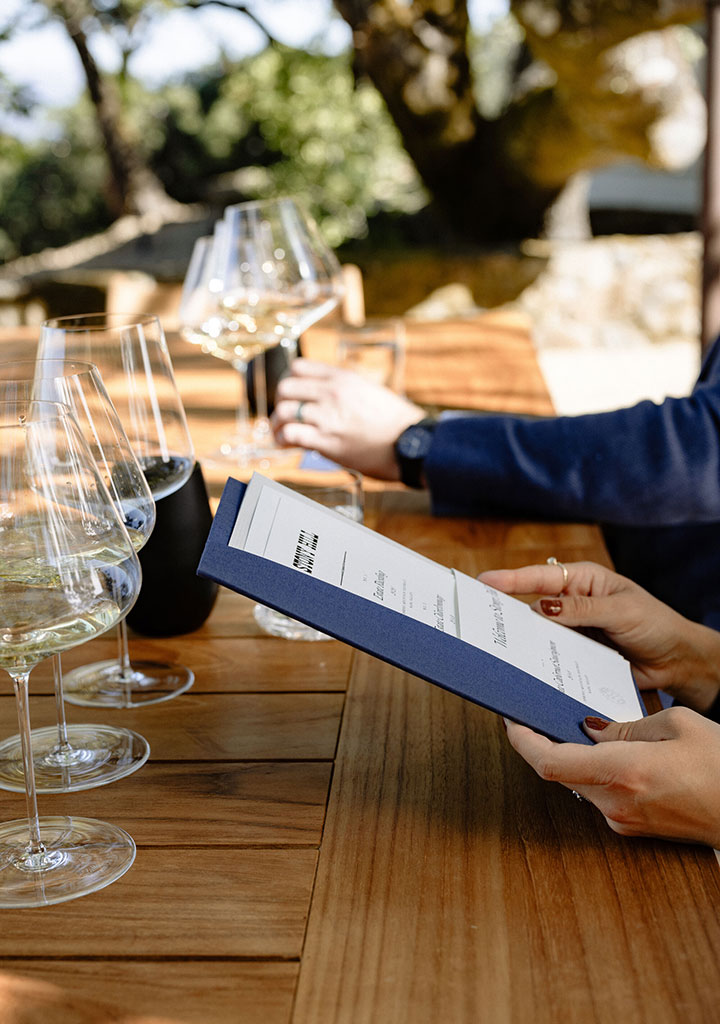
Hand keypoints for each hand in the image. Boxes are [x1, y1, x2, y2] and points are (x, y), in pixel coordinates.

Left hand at [271, 359, 424, 478]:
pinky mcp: (326, 441)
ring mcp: (328, 417)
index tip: (292, 395)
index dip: (290, 382)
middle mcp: (332, 393)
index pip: (299, 367)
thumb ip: (345, 390)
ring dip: (277, 423)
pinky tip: (285, 444)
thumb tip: (326, 396)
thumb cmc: (396, 421)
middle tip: (284, 415)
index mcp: (343, 378)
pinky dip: (283, 439)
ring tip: (281, 433)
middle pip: (285, 388)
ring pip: (283, 411)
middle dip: (281, 402)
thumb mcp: (370, 390)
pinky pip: (291, 434)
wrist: (411, 443)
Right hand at [478, 561, 719, 713]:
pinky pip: (553, 658)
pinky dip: (540, 664)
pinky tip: (525, 670)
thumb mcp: (622, 612)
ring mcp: (573, 632)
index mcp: (584, 582)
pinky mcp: (576, 657)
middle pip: (532, 605)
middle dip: (507, 610)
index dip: (511, 579)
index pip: (542, 577)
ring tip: (496, 646)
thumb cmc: (656, 626)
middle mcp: (574, 605)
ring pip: (540, 635)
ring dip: (523, 641)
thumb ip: (583, 611)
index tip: (484, 582)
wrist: (677, 662)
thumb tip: (542, 607)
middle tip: (480, 616)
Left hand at [506, 709, 719, 846]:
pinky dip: (592, 771)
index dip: (522, 741)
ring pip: (577, 783)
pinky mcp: (632, 828)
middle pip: (558, 771)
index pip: (549, 762)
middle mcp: (616, 803)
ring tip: (573, 726)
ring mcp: (623, 820)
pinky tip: (605, 752)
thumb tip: (590, 728)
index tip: (511, 720)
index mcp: (623, 772)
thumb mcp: (676, 725)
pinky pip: (598, 793)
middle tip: (537, 713)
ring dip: (570, 757)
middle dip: (544, 742)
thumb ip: (626, 727)